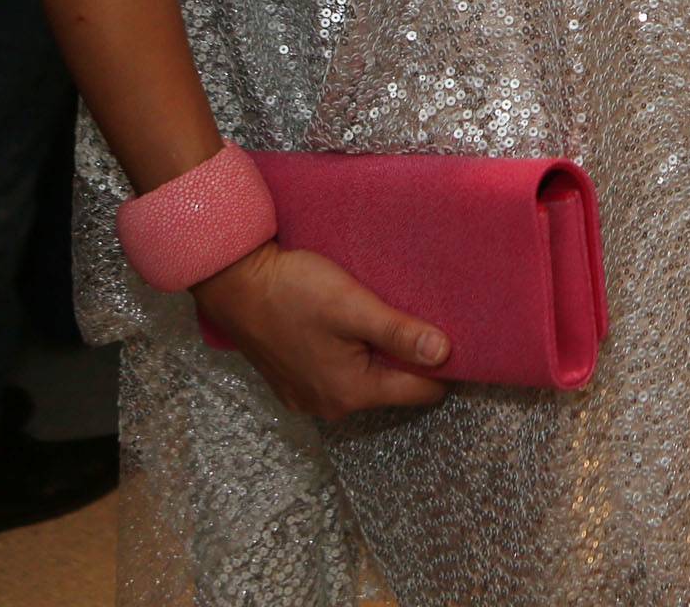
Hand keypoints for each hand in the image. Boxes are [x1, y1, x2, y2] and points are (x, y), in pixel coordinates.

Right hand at [192, 240, 452, 420]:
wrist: (234, 284)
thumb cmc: (292, 291)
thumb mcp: (353, 307)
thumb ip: (399, 333)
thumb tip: (444, 355)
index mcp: (351, 392)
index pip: (421, 391)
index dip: (443, 364)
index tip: (455, 335)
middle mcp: (330, 406)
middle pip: (394, 386)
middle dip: (409, 358)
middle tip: (417, 317)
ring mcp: (308, 397)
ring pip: (366, 380)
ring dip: (379, 354)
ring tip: (382, 317)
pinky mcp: (293, 382)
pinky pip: (339, 375)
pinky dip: (351, 356)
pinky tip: (349, 327)